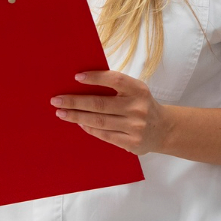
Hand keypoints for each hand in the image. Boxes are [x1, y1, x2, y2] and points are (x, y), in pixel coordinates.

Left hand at [51, 70, 170, 154]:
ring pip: (99, 121)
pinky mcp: (132, 143)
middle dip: (75, 101)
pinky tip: (78, 122)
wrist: (165, 130)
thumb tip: (81, 82)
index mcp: (139, 90)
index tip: (76, 77)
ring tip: (61, 112)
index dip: (95, 78)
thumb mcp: (135, 91)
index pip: (115, 80)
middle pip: (100, 104)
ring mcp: (135, 127)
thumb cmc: (141, 105)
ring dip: (77, 116)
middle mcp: (138, 108)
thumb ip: (115, 86)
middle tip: (56, 100)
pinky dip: (89, 128)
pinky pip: (104, 135)